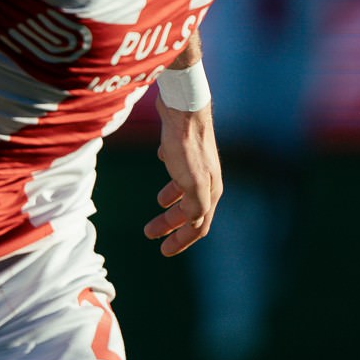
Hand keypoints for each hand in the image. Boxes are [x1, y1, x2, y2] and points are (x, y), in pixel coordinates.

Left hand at [144, 99, 221, 255]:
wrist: (182, 107)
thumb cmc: (186, 146)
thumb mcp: (192, 182)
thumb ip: (194, 207)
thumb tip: (192, 224)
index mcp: (210, 190)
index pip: (198, 225)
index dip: (182, 241)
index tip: (164, 251)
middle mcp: (206, 178)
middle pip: (189, 210)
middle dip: (170, 224)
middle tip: (149, 233)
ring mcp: (195, 162)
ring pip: (183, 189)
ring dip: (170, 202)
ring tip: (157, 206)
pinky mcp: (183, 147)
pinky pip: (177, 167)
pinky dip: (170, 174)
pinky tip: (162, 165)